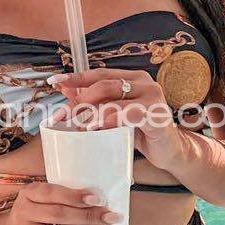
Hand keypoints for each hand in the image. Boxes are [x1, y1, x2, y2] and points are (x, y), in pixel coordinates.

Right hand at [3, 182, 123, 224]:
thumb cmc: (31, 214)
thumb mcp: (37, 200)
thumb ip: (58, 198)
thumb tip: (97, 202)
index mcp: (29, 193)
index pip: (53, 193)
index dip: (75, 196)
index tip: (97, 198)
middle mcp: (25, 212)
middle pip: (60, 215)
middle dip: (89, 216)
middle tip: (112, 217)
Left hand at [50, 67, 183, 171]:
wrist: (169, 151)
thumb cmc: (141, 132)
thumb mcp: (113, 116)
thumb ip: (94, 103)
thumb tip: (65, 90)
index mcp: (132, 78)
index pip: (99, 73)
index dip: (76, 77)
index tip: (54, 81)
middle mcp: (144, 82)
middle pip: (104, 84)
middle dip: (80, 99)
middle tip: (63, 114)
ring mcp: (152, 96)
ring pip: (114, 97)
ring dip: (91, 111)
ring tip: (78, 124)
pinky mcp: (157, 114)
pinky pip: (129, 113)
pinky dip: (109, 119)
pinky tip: (97, 127)